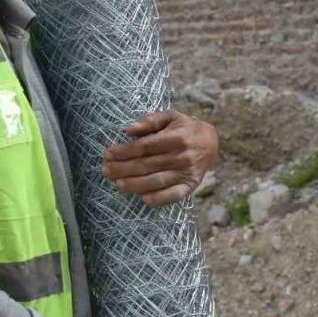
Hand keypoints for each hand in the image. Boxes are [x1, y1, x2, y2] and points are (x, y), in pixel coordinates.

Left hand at [102, 110, 219, 206]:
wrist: (212, 142)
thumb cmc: (185, 128)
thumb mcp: (171, 117)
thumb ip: (151, 121)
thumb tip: (128, 130)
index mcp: (176, 137)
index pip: (145, 146)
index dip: (125, 151)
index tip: (108, 154)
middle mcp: (181, 155)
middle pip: (147, 164)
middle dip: (124, 169)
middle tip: (106, 171)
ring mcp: (186, 172)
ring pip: (157, 180)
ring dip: (136, 184)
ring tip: (118, 185)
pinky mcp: (191, 185)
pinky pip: (175, 194)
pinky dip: (160, 198)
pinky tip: (145, 200)